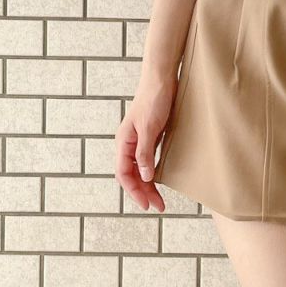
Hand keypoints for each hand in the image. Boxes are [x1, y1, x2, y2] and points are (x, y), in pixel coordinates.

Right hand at [114, 74, 177, 212]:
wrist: (162, 80)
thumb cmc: (154, 100)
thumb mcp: (149, 128)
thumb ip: (145, 152)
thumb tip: (146, 176)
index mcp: (124, 142)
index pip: (124, 173)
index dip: (134, 190)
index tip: (147, 204)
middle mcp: (129, 143)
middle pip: (132, 174)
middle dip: (143, 192)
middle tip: (158, 206)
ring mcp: (139, 140)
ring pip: (140, 169)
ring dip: (148, 185)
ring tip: (160, 200)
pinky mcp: (150, 136)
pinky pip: (148, 160)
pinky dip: (152, 173)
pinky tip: (160, 180)